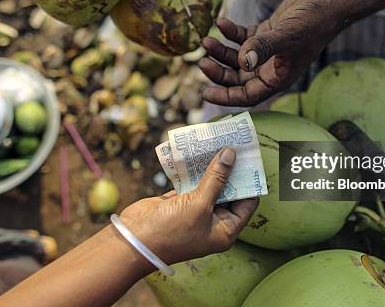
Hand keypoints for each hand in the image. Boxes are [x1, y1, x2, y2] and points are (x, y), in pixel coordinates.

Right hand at [119, 148, 257, 265]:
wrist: (134, 241)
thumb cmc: (171, 231)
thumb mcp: (199, 204)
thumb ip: (216, 179)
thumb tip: (230, 155)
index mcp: (225, 230)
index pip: (247, 203)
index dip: (250, 182)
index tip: (250, 159)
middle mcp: (212, 221)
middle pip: (228, 191)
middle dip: (230, 170)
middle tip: (234, 146)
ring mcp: (195, 211)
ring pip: (208, 184)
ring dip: (211, 167)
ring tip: (218, 144)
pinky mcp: (178, 201)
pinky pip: (191, 182)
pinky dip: (193, 169)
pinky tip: (196, 152)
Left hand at [199, 0, 346, 106]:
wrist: (328, 3)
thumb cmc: (314, 23)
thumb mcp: (287, 36)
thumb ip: (263, 48)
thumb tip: (242, 62)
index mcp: (277, 78)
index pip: (247, 95)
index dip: (225, 96)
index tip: (204, 92)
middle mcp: (270, 68)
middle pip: (236, 78)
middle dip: (218, 72)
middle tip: (202, 61)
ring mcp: (266, 52)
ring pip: (236, 58)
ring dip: (220, 51)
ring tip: (206, 40)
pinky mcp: (265, 35)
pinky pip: (241, 39)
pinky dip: (230, 33)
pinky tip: (220, 23)